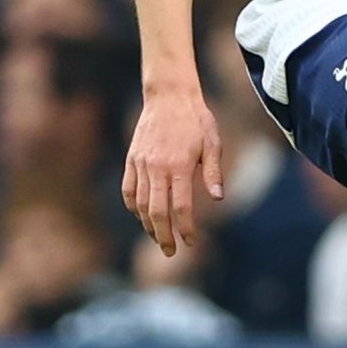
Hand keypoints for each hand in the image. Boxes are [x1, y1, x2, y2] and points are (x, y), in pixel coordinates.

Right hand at [120, 84, 222, 255]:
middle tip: (170, 252)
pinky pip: (128, 189)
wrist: (169, 96)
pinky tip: (140, 216)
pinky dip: (132, 207)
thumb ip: (213, 172)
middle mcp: (157, 167)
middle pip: (157, 211)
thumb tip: (219, 198)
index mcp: (179, 165)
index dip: (185, 229)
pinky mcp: (132, 159)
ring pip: (139, 204)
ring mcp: (141, 164)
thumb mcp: (213, 142)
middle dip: (163, 235)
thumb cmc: (196, 119)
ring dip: (147, 225)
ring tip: (157, 237)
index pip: (180, 207)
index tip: (190, 242)